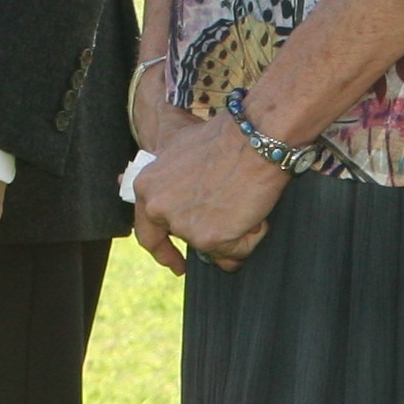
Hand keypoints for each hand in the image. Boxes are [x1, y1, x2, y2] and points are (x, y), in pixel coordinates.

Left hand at [129, 114, 282, 273]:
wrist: (253, 140)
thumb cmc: (224, 139)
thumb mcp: (177, 148)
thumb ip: (165, 178)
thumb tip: (153, 193)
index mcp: (147, 188)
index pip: (148, 232)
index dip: (163, 251)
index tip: (176, 264)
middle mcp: (160, 210)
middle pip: (187, 240)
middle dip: (209, 238)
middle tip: (227, 234)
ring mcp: (185, 227)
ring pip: (217, 247)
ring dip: (236, 232)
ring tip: (246, 200)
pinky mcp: (211, 239)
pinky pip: (237, 251)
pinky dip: (251, 236)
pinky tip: (256, 212)